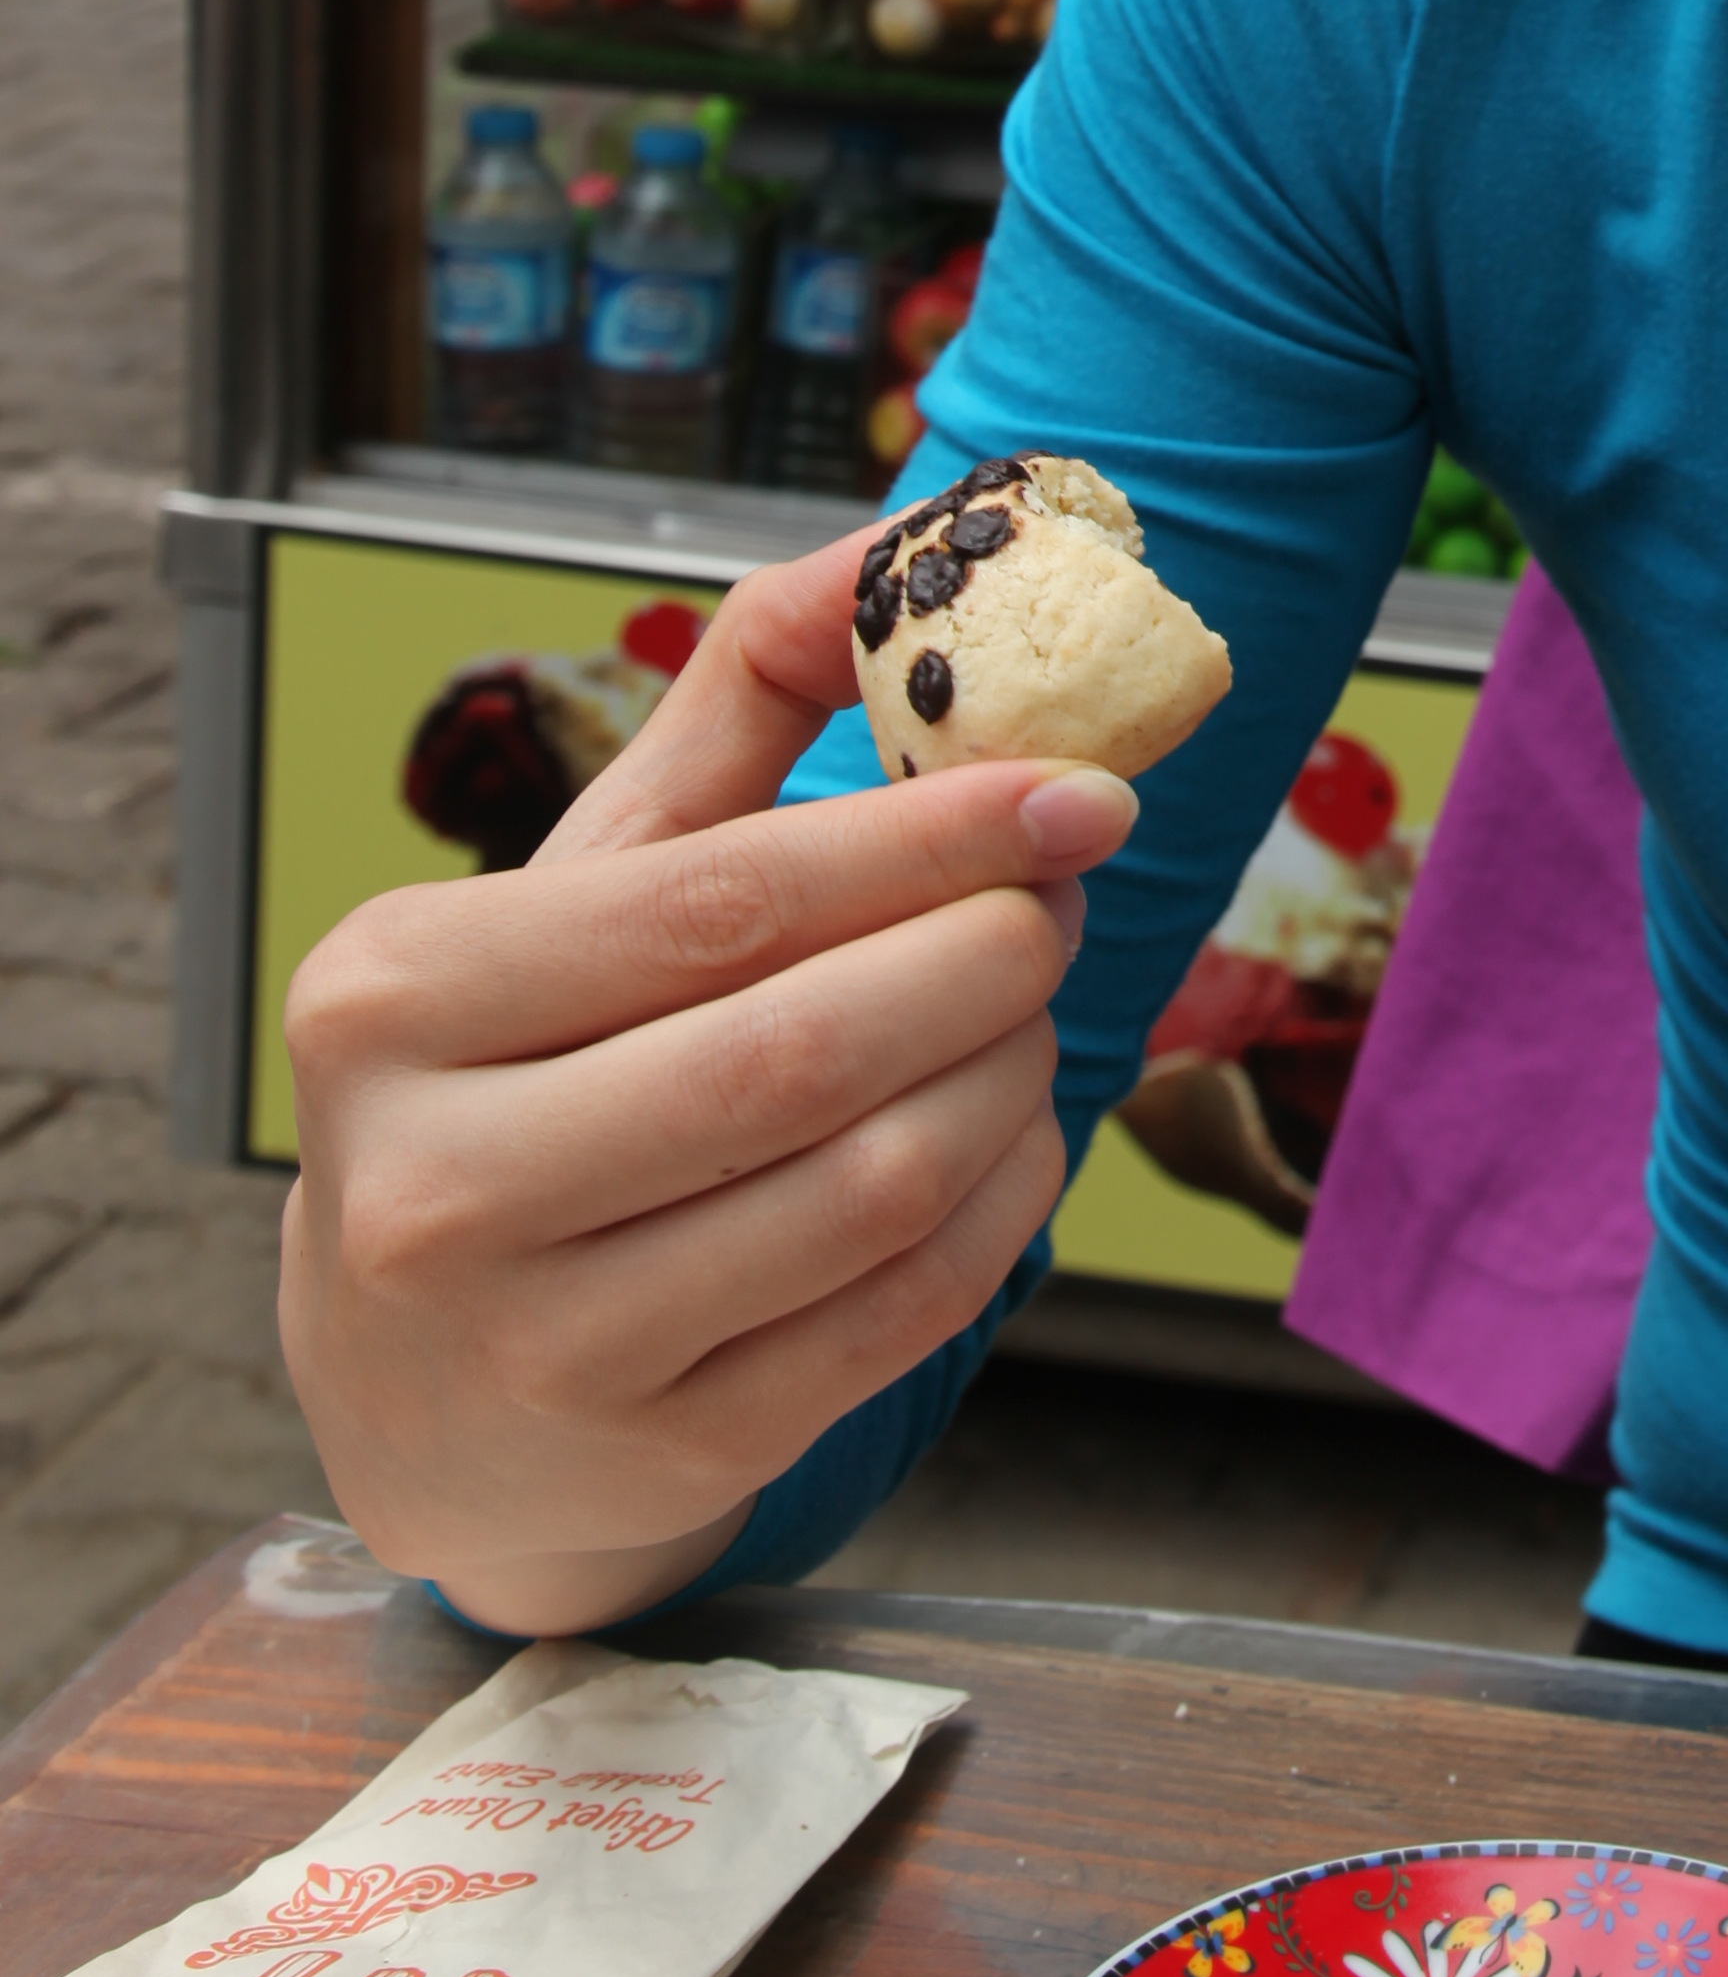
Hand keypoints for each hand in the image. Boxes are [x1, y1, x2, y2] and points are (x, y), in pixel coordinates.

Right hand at [280, 533, 1129, 1631]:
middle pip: (801, 1051)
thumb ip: (748, 684)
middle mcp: (437, 1184)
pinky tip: (1009, 1129)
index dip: (928, 839)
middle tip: (1061, 901)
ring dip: (1010, 1076)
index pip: (717, 903)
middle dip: (988, 958)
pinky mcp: (664, 1453)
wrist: (427, 1391)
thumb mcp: (591, 871)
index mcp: (396, 999)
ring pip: (872, 1185)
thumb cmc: (532, 1069)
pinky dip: (1002, 1202)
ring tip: (1032, 1008)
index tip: (1083, 794)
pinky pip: (901, 1308)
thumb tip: (931, 523)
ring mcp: (546, 1345)